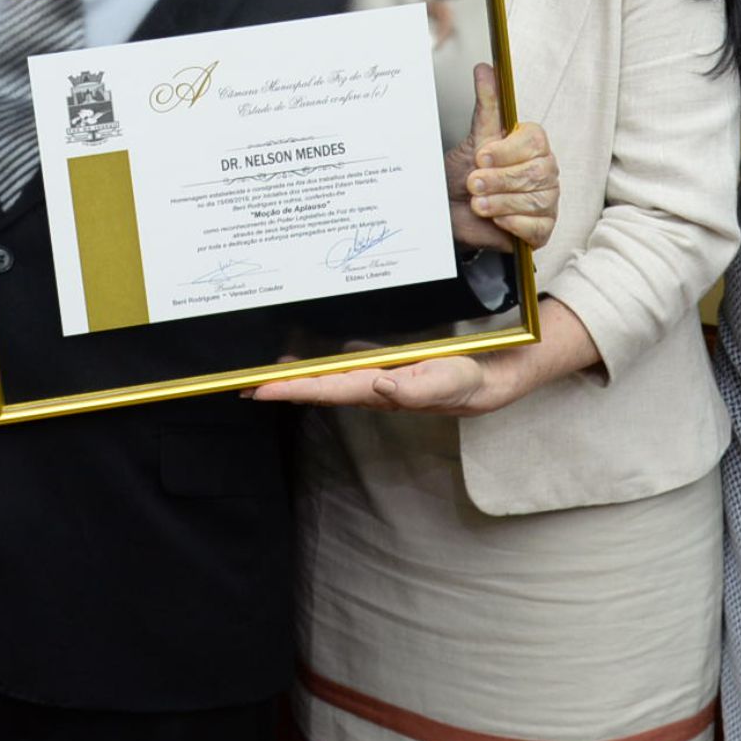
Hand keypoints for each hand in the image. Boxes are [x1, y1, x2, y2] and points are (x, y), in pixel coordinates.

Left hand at [254, 301, 600, 416]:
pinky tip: (310, 351)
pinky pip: (349, 361)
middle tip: (239, 382)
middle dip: (281, 385)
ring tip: (264, 369)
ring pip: (330, 375)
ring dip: (299, 374)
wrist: (500, 374)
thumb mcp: (455, 383)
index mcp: (385, 389)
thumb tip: (379, 383)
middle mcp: (376, 385)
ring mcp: (381, 376)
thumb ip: (419, 387)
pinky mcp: (390, 363)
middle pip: (319, 384)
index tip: (256, 388)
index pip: (329, 389)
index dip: (291, 389)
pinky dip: (326, 358)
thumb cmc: (476, 380)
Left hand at [452, 63, 556, 251]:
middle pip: (536, 173)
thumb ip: (486, 104)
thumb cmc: (465, 174)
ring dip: (500, 201)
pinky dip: (513, 223)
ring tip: (478, 202)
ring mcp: (547, 200)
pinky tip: (497, 218)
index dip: (507, 151)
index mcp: (533, 146)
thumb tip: (486, 69)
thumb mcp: (474, 138)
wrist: (453, 211)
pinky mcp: (542, 228)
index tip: (481, 156)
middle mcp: (545, 171)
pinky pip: (537, 226)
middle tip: (473, 182)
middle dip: (499, 179)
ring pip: (535, 200)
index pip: (535, 141)